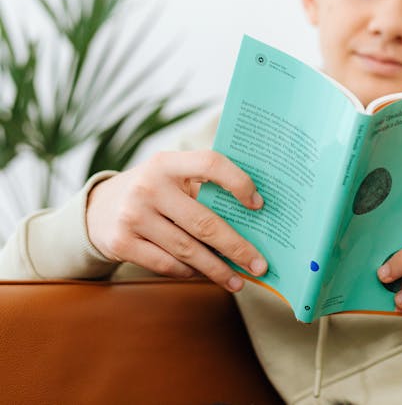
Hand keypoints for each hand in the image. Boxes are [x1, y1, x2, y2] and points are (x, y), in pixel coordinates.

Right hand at [86, 150, 266, 291]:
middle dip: (237, 248)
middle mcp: (149, 186)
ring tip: (238, 281)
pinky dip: (190, 272)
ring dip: (218, 269)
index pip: (211, 164)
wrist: (99, 208)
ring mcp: (133, 216)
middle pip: (205, 222)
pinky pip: (167, 265)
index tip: (258, 205)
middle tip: (260, 265)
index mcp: (168, 163)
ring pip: (188, 250)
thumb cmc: (155, 191)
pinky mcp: (122, 243)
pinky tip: (205, 275)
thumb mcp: (173, 177)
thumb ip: (205, 187)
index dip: (238, 182)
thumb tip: (255, 218)